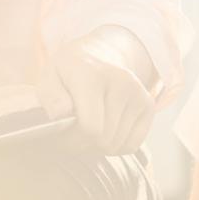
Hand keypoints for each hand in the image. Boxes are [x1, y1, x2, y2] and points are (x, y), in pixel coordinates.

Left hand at [42, 30, 156, 155]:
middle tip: (73, 134)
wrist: (100, 53)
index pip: (90, 127)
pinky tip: (104, 130)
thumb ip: (50, 96)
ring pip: (117, 145)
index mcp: (91, 74)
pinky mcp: (148, 105)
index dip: (73, 140)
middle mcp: (120, 82)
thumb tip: (60, 114)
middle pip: (104, 139)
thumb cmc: (71, 70)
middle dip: (84, 144)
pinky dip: (116, 146)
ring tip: (87, 129)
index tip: (62, 134)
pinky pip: (132, 145)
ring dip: (98, 146)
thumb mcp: (50, 76)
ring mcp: (138, 94)